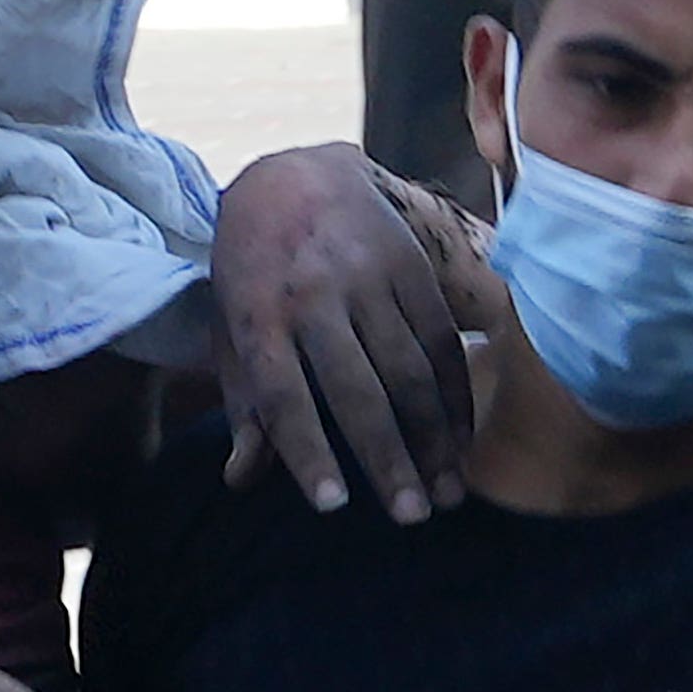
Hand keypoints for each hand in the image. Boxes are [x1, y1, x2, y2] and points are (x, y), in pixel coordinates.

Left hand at [211, 143, 490, 521]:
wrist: (295, 175)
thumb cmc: (254, 270)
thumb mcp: (232, 329)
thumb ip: (246, 404)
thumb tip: (242, 479)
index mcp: (258, 314)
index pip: (283, 395)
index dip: (308, 451)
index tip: (333, 506)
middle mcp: (313, 295)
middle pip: (357, 389)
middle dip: (387, 457)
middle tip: (410, 516)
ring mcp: (368, 278)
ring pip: (409, 369)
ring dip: (433, 437)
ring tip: (445, 493)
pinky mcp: (410, 267)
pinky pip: (440, 341)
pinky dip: (455, 395)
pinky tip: (460, 441)